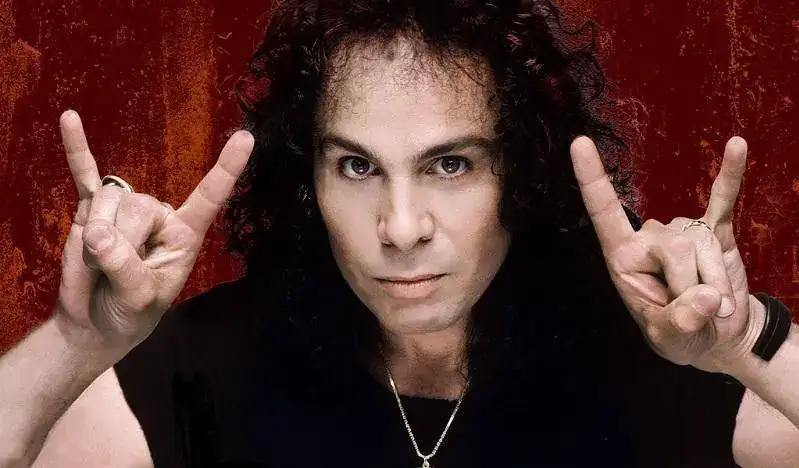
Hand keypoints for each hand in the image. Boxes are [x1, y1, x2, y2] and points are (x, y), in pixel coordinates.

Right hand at [53, 110, 253, 353]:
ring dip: (94, 237)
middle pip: (138, 206)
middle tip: (113, 274)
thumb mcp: (138, 300)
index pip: (209, 198)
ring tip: (98, 263)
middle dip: (119, 243)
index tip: (246, 137)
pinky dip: (76, 149)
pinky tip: (70, 119)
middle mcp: (159, 215)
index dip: (227, 169)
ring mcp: (124, 209)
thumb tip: (97, 233)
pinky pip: (84, 174)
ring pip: (108, 199)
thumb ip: (124, 267)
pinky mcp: (91, 209)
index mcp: (184, 235)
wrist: (94, 322)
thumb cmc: (129, 314)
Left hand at [569, 135, 760, 372]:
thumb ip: (681, 322)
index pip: (604, 213)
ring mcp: (682, 230)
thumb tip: (706, 297)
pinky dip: (730, 176)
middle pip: (675, 248)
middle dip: (694, 286)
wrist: (719, 335)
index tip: (579, 143)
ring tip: (715, 304)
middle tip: (699, 313)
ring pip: (703, 244)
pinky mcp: (714, 228)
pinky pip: (723, 199)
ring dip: (716, 281)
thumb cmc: (680, 335)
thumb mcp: (672, 340)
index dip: (591, 179)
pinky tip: (736, 146)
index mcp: (623, 258)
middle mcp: (649, 238)